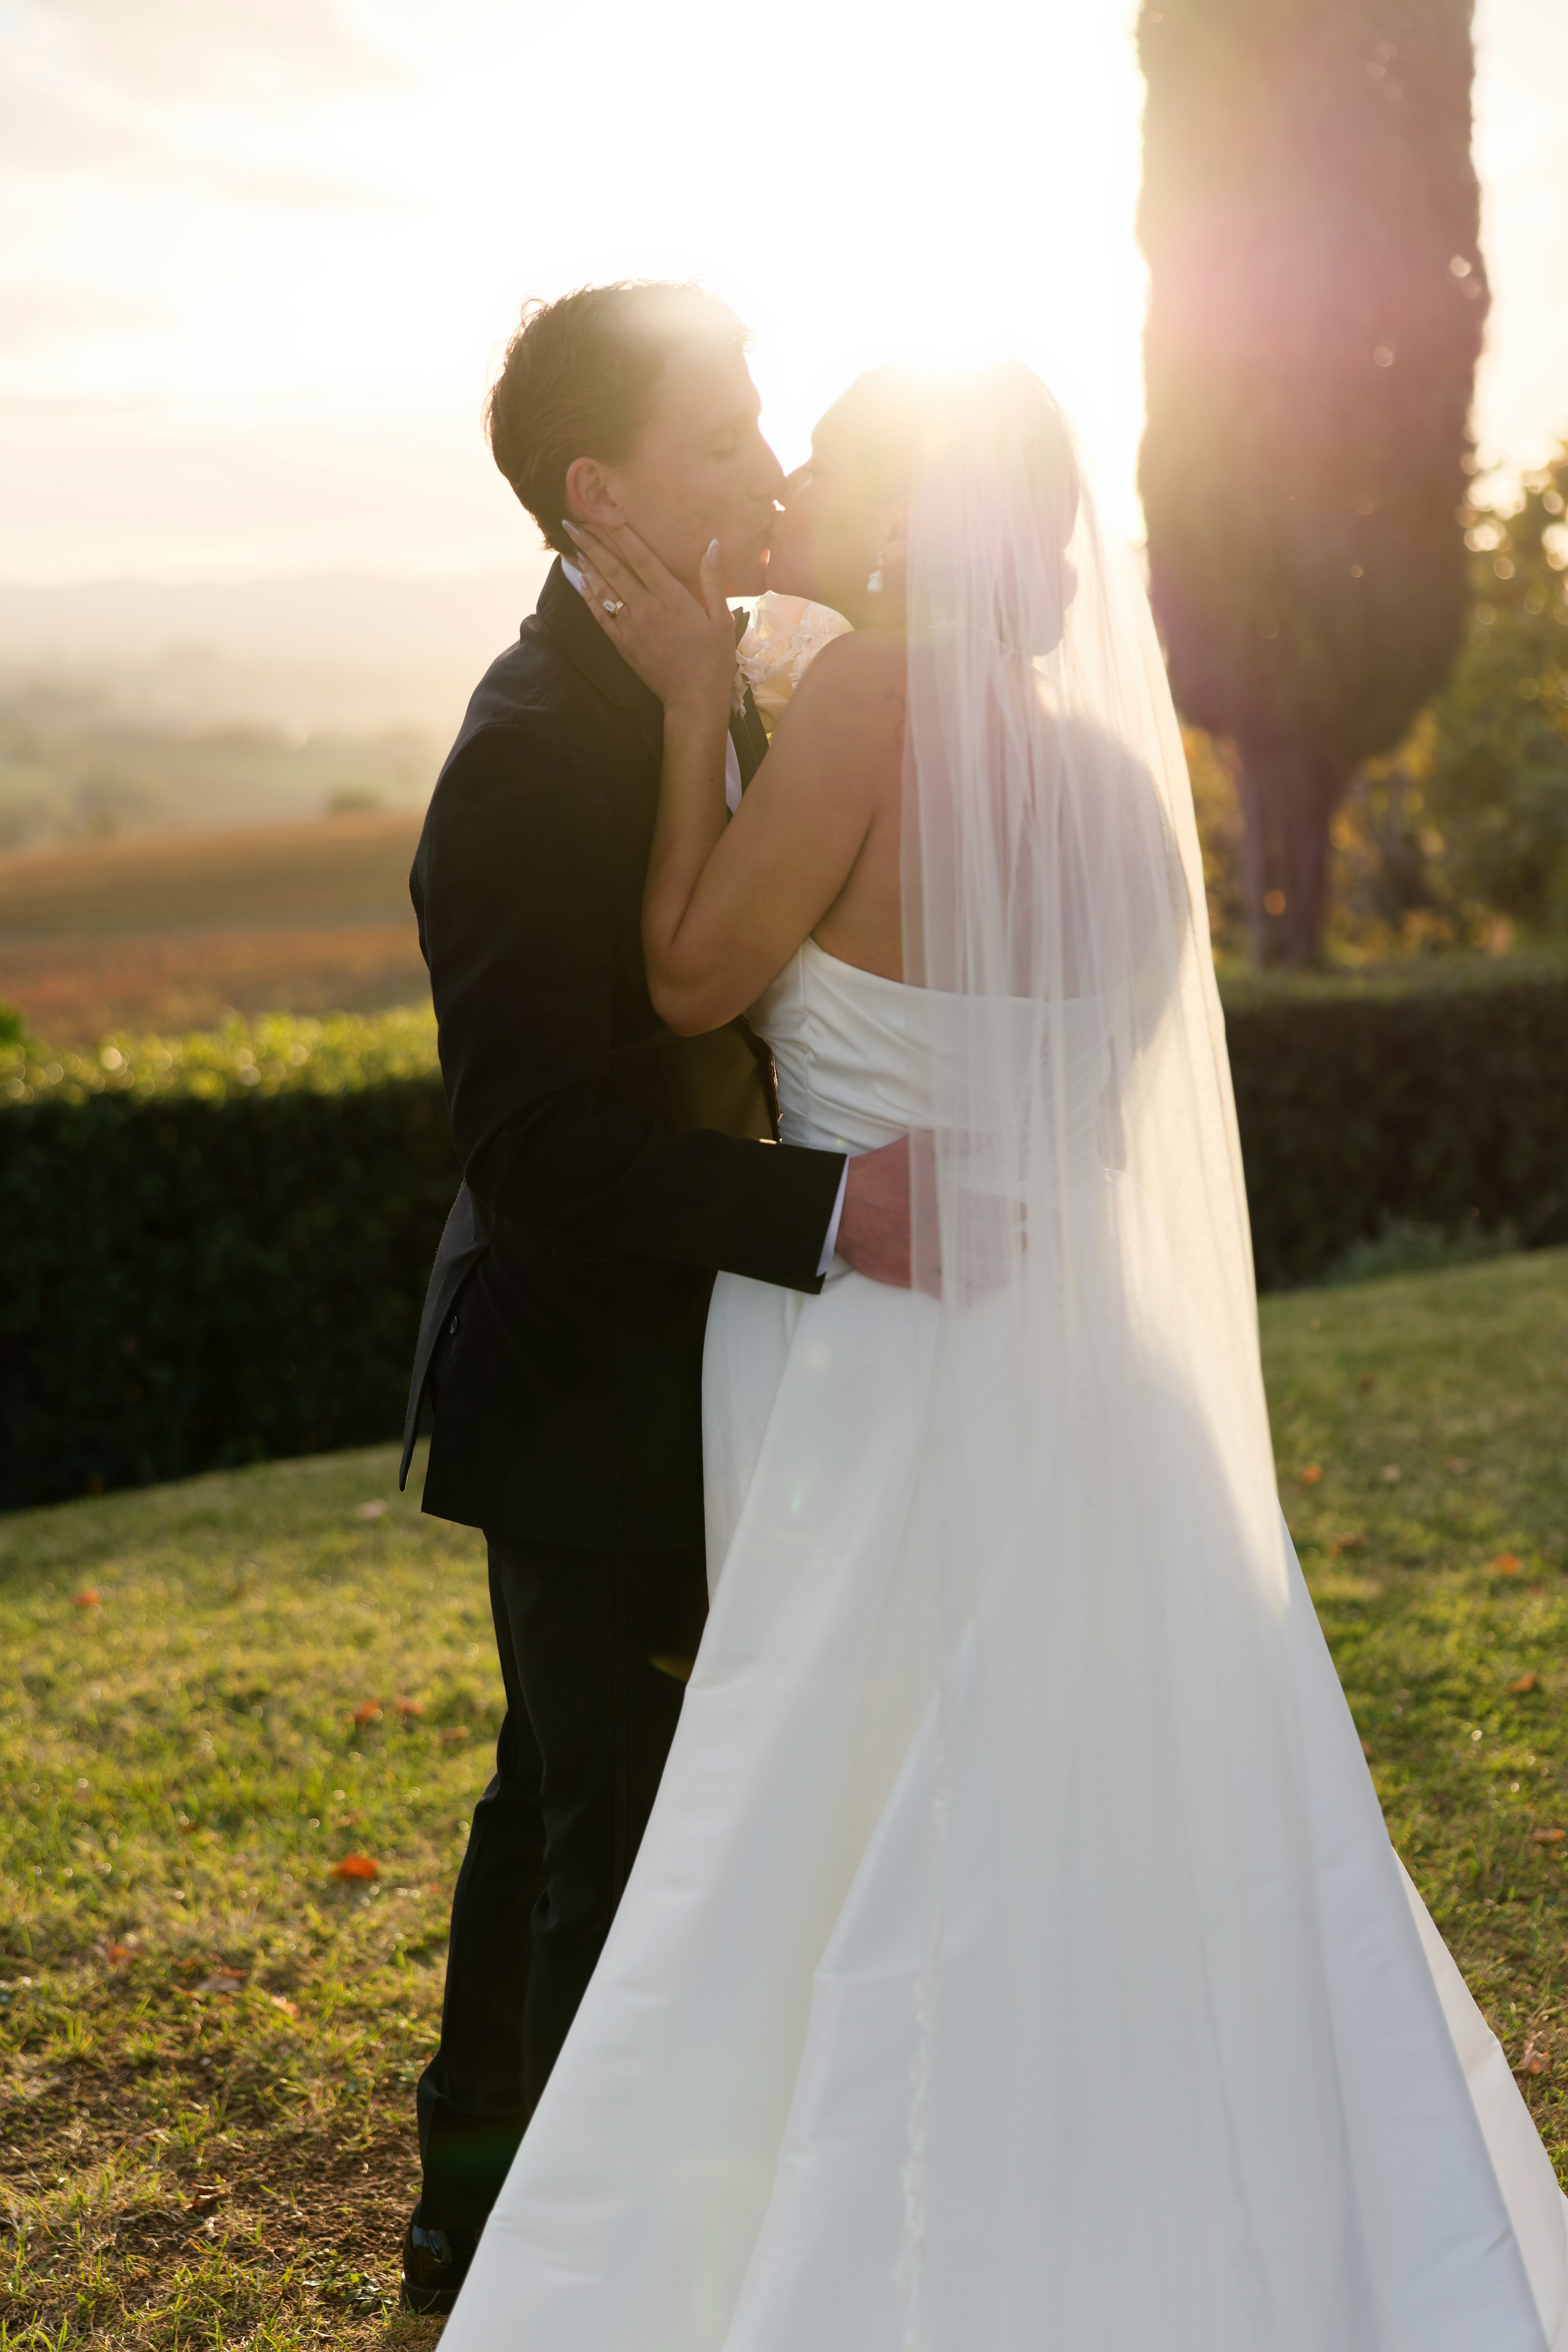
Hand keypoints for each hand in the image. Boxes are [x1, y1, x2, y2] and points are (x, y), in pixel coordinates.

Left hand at [564, 519, 736, 714]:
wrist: (694, 699)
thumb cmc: (713, 658)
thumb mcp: (721, 617)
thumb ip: (712, 579)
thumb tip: (713, 544)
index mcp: (671, 597)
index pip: (640, 556)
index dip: (621, 533)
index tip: (604, 513)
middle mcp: (646, 608)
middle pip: (614, 568)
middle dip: (593, 543)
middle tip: (573, 522)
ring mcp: (630, 626)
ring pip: (604, 588)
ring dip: (587, 564)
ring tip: (572, 544)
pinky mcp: (622, 643)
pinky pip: (601, 614)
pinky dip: (589, 595)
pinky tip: (580, 579)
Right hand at [835, 1134, 1024, 1298]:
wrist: (836, 1205)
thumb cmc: (876, 1174)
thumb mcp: (915, 1148)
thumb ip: (956, 1142)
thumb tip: (989, 1137)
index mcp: (947, 1200)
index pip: (994, 1210)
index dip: (1013, 1214)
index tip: (1023, 1216)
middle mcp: (943, 1231)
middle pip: (990, 1244)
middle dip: (1012, 1245)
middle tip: (1022, 1245)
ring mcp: (928, 1256)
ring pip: (972, 1271)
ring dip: (995, 1272)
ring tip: (1008, 1272)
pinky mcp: (911, 1275)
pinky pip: (945, 1290)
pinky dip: (963, 1293)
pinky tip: (975, 1294)